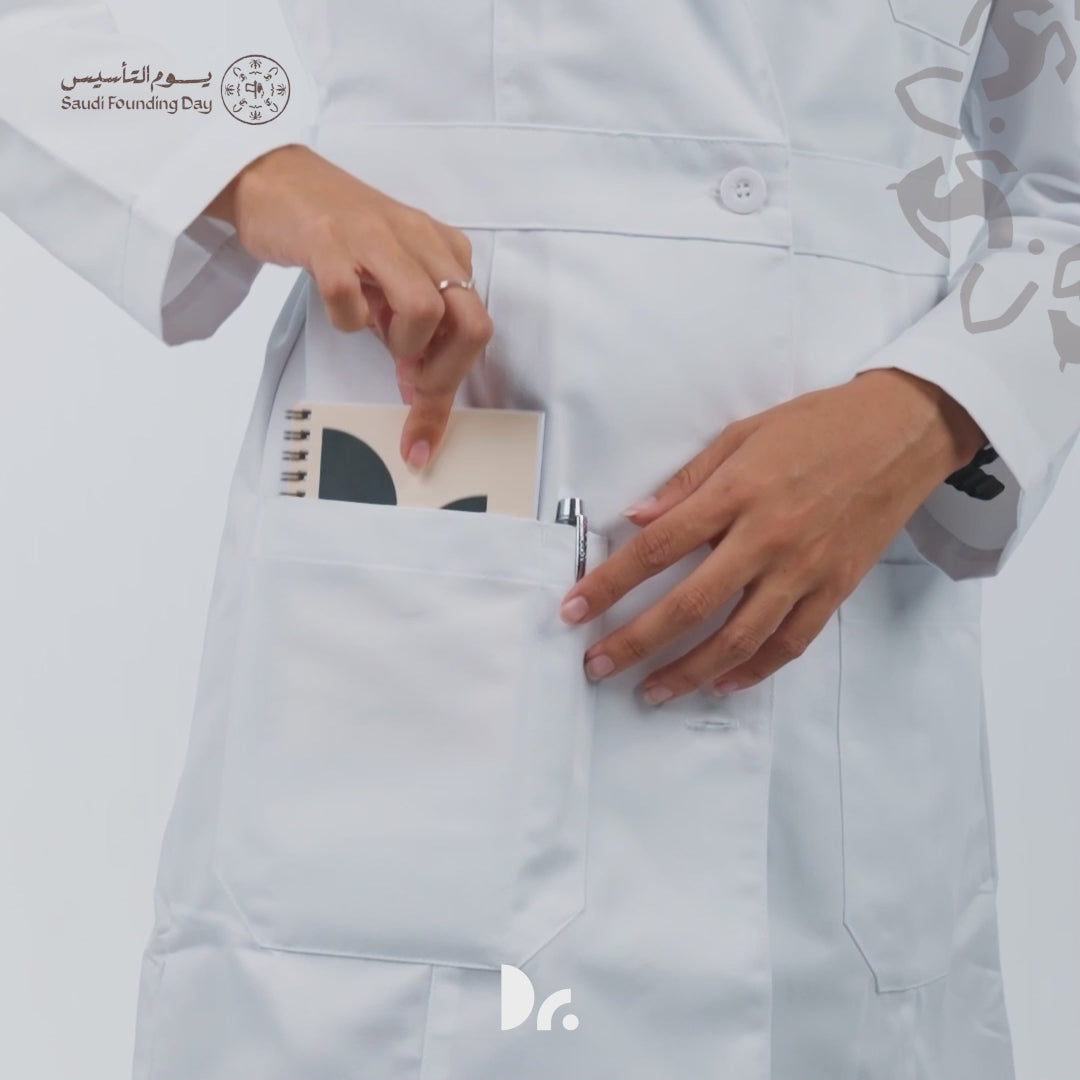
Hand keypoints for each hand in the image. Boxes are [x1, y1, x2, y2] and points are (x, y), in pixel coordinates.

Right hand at [202, 143, 493, 469]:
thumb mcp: (391, 278)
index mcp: (444, 251)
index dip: (453, 380)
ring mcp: (376, 238)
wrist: (275, 178)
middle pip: (470, 325)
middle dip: (442, 376)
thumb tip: (422, 389)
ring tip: (376, 333)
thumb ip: (413, 328)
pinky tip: (340, 306)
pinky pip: (350, 299)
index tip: (425, 414)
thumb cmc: (338, 233)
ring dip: (402, 346)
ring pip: (425, 311)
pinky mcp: (328, 241)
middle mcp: (420, 241)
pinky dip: (347, 319)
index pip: (475, 327)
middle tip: (408, 382)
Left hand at [558, 369, 985, 704]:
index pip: (657, 548)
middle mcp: (766, 538)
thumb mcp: (742, 435)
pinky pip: (789, 643)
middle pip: (689, 604)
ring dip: (688, 672)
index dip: (610, 583)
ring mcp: (803, 569)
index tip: (574, 608)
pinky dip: (753, 670)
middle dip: (635, 642)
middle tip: (598, 666)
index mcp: (736, 494)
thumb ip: (686, 483)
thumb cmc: (818, 425)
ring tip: (651, 691)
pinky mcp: (834, 589)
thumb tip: (636, 519)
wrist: (902, 431)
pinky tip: (720, 684)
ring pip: (738, 638)